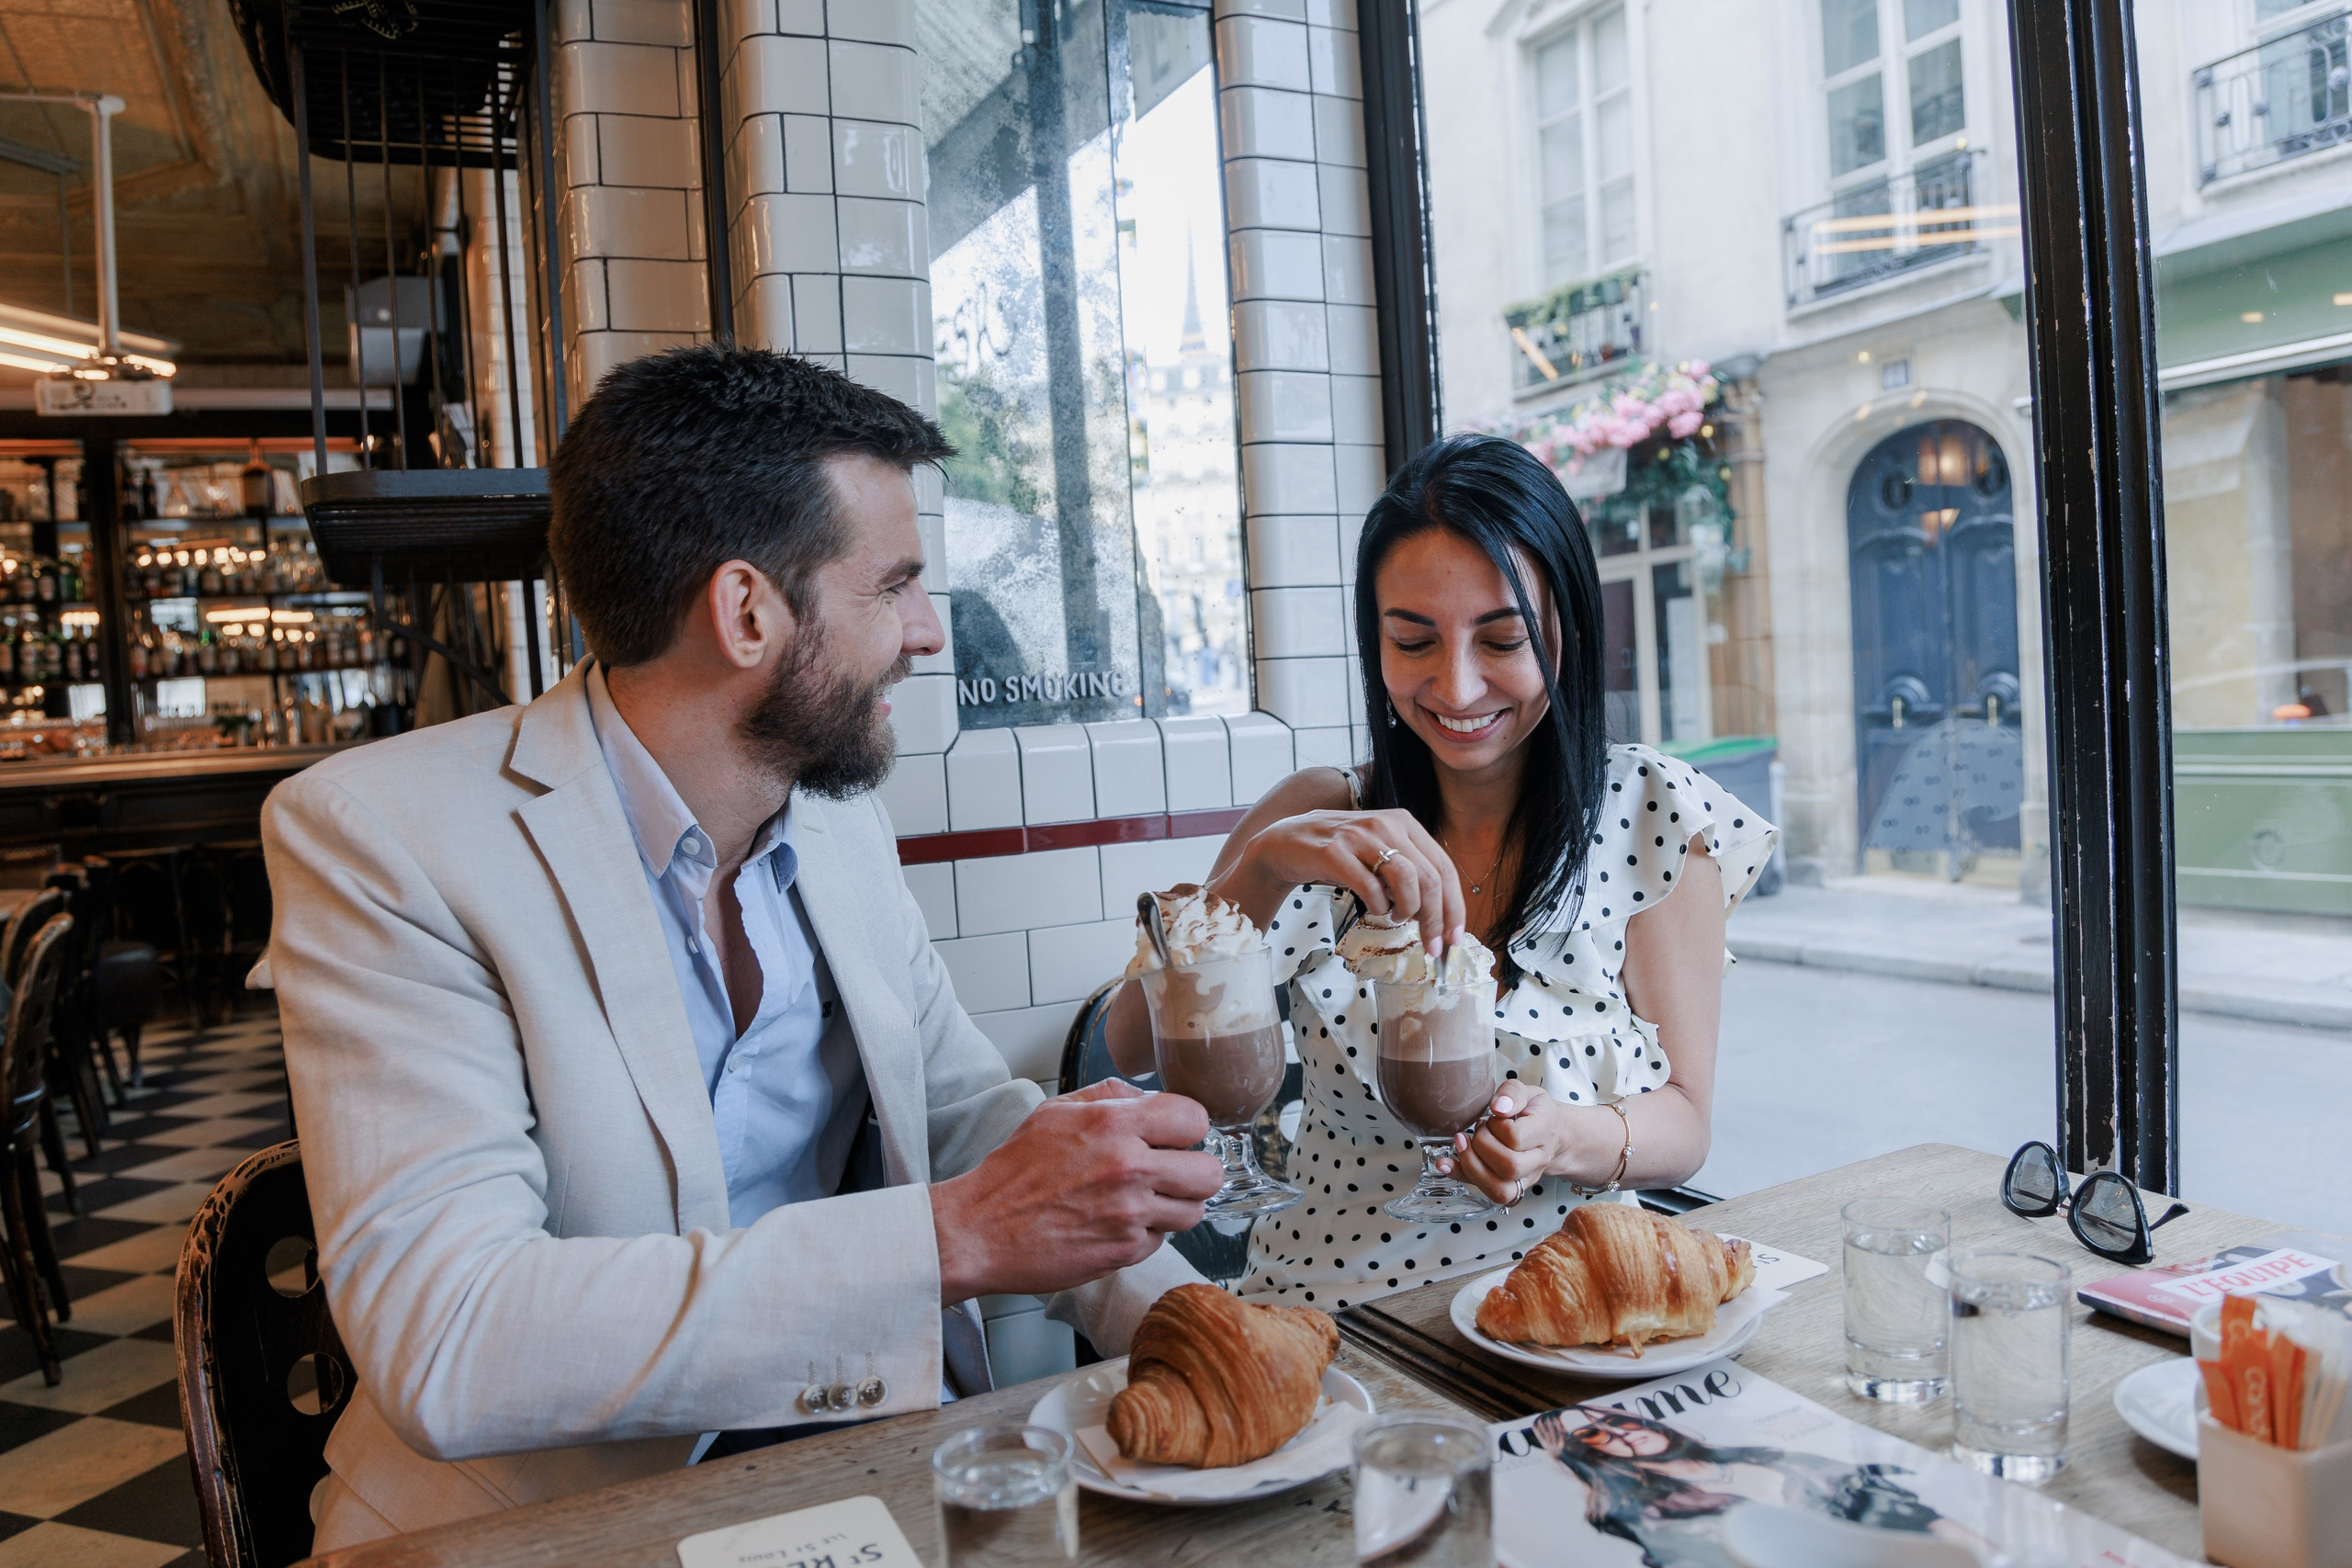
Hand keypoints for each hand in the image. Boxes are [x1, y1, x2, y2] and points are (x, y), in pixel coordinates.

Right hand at [931, 1080, 1224, 1302]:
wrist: (980, 1229)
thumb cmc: (1014, 1171)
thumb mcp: (1056, 1111)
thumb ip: (1109, 1097)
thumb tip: (1148, 1098)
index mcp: (1114, 1124)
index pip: (1195, 1118)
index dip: (1187, 1127)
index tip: (1175, 1136)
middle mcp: (1129, 1167)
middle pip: (1209, 1172)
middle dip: (1194, 1171)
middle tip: (1171, 1173)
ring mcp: (1130, 1213)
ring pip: (1194, 1211)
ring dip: (1174, 1206)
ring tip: (1143, 1201)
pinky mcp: (1124, 1251)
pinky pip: (1161, 1240)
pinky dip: (1145, 1234)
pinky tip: (1115, 1224)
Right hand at [1217, 808, 1465, 953]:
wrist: (1286, 844)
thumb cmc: (1338, 854)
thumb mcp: (1378, 854)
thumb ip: (1407, 873)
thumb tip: (1438, 914)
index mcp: (1404, 823)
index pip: (1444, 867)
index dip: (1454, 906)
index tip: (1455, 937)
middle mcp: (1386, 824)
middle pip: (1430, 877)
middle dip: (1436, 919)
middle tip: (1433, 946)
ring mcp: (1359, 836)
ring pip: (1406, 879)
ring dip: (1408, 910)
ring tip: (1398, 920)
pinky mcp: (1334, 851)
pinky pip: (1370, 886)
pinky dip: (1378, 906)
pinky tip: (1376, 911)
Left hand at [1437, 1087, 1577, 1203]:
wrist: (1553, 1133)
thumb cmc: (1535, 1112)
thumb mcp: (1528, 1092)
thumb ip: (1513, 1093)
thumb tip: (1498, 1107)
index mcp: (1544, 1131)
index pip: (1516, 1138)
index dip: (1496, 1127)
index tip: (1492, 1117)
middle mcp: (1538, 1160)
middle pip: (1509, 1166)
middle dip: (1482, 1145)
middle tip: (1479, 1129)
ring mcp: (1526, 1178)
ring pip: (1500, 1189)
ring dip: (1472, 1165)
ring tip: (1464, 1144)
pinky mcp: (1511, 1187)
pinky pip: (1488, 1194)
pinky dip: (1462, 1177)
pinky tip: (1445, 1164)